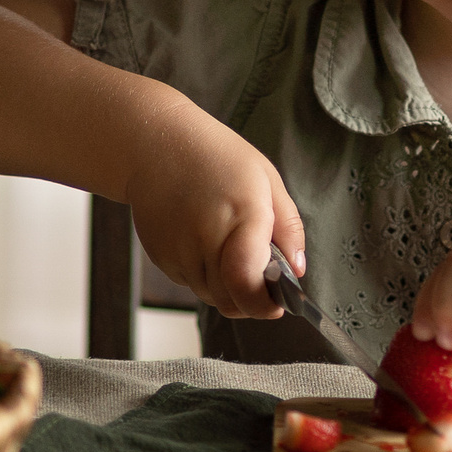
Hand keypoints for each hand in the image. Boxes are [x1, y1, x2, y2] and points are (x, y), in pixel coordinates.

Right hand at [123, 103, 303, 320]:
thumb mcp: (267, 179)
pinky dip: (203, 275)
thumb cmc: (215, 157)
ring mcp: (179, 250)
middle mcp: (206, 238)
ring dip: (226, 287)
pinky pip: (190, 284)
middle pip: (230, 300)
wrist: (155, 146)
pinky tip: (204, 242)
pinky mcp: (160, 257)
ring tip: (229, 247)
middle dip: (250, 299)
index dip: (264, 304)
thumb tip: (297, 270)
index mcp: (242, 215)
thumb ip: (288, 227)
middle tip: (260, 276)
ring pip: (210, 296)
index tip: (278, 303)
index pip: (246, 283)